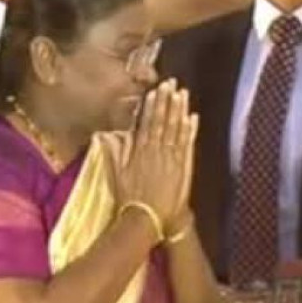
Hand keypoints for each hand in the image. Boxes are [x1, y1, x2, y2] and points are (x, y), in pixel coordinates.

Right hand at [115, 79, 197, 232]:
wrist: (148, 219)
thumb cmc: (130, 199)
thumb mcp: (117, 174)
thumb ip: (116, 154)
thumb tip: (109, 136)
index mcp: (140, 151)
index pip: (147, 123)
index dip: (152, 106)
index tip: (156, 91)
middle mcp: (156, 151)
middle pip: (163, 121)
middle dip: (167, 101)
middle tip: (171, 83)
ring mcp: (171, 158)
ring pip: (176, 129)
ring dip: (179, 110)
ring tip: (182, 93)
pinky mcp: (183, 167)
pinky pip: (187, 145)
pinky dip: (190, 130)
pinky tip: (193, 117)